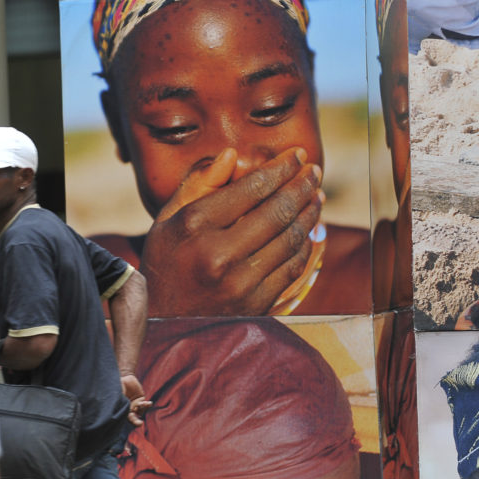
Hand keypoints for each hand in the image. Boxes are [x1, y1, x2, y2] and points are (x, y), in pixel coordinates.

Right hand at [121, 374, 151, 426]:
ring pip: (140, 411)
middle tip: (140, 424)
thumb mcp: (118, 394)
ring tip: (143, 403)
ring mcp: (136, 405)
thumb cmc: (119, 387)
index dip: (129, 421)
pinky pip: (146, 405)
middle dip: (136, 422)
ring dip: (142, 408)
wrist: (125, 378)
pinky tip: (149, 403)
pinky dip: (148, 405)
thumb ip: (119, 401)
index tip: (133, 423)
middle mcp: (129, 409)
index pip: (126, 418)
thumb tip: (119, 408)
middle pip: (133, 418)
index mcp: (122, 409)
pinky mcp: (141, 400)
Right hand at [141, 147, 323, 315]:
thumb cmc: (166, 264)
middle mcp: (218, 254)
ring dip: (309, 213)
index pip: (251, 188)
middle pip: (276, 211)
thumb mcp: (167, 220)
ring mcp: (240, 284)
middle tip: (315, 171)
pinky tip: (307, 230)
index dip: (280, 168)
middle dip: (301, 186)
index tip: (297, 155)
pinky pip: (291, 268)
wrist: (163, 323)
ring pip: (289, 239)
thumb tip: (231, 155)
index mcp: (194, 226)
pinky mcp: (255, 305)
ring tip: (316, 196)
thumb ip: (198, 185)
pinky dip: (304, 245)